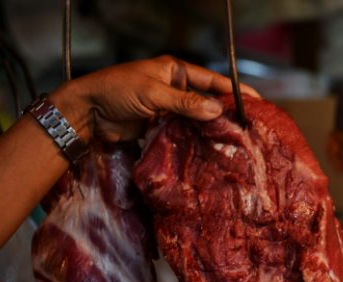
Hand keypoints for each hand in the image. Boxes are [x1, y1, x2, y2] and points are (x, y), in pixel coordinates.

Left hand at [51, 55, 259, 141]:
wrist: (87, 112)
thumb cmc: (116, 91)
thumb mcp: (153, 93)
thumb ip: (185, 102)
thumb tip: (217, 110)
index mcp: (174, 71)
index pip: (211, 80)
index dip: (233, 91)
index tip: (255, 101)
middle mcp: (175, 88)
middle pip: (208, 101)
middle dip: (226, 112)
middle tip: (250, 126)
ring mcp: (169, 108)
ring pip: (198, 119)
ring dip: (212, 129)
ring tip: (235, 140)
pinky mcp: (161, 126)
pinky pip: (184, 132)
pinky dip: (196, 139)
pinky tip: (211, 148)